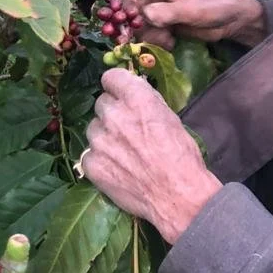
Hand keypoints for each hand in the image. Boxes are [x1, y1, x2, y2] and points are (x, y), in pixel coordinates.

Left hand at [81, 68, 222, 243]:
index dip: (117, 85)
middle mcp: (114, 115)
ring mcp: (100, 140)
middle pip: (102, 103)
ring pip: (94, 128)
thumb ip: (147, 103)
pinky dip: (101, 159)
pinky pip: (90, 153)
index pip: (111, 77)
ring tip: (123, 151)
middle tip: (127, 128)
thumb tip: (135, 95)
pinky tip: (117, 168)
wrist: (177, 195)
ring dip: (105, 135)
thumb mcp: (171, 118)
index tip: (121, 93)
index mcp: (137, 98)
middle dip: (113, 112)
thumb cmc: (182, 156)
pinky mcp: (92, 164)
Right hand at [125, 0, 264, 48]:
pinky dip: (157, 40)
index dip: (123, 1)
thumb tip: (146, 15)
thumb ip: (169, 12)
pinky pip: (151, 32)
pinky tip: (171, 43)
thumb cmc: (216, 6)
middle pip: (132, 8)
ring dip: (149, 35)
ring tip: (167, 40)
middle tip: (144, 37)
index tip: (124, 20)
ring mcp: (161, 9)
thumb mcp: (194, 10)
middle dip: (136, 25)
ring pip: (140, 23)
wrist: (233, 19)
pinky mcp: (166, 23)